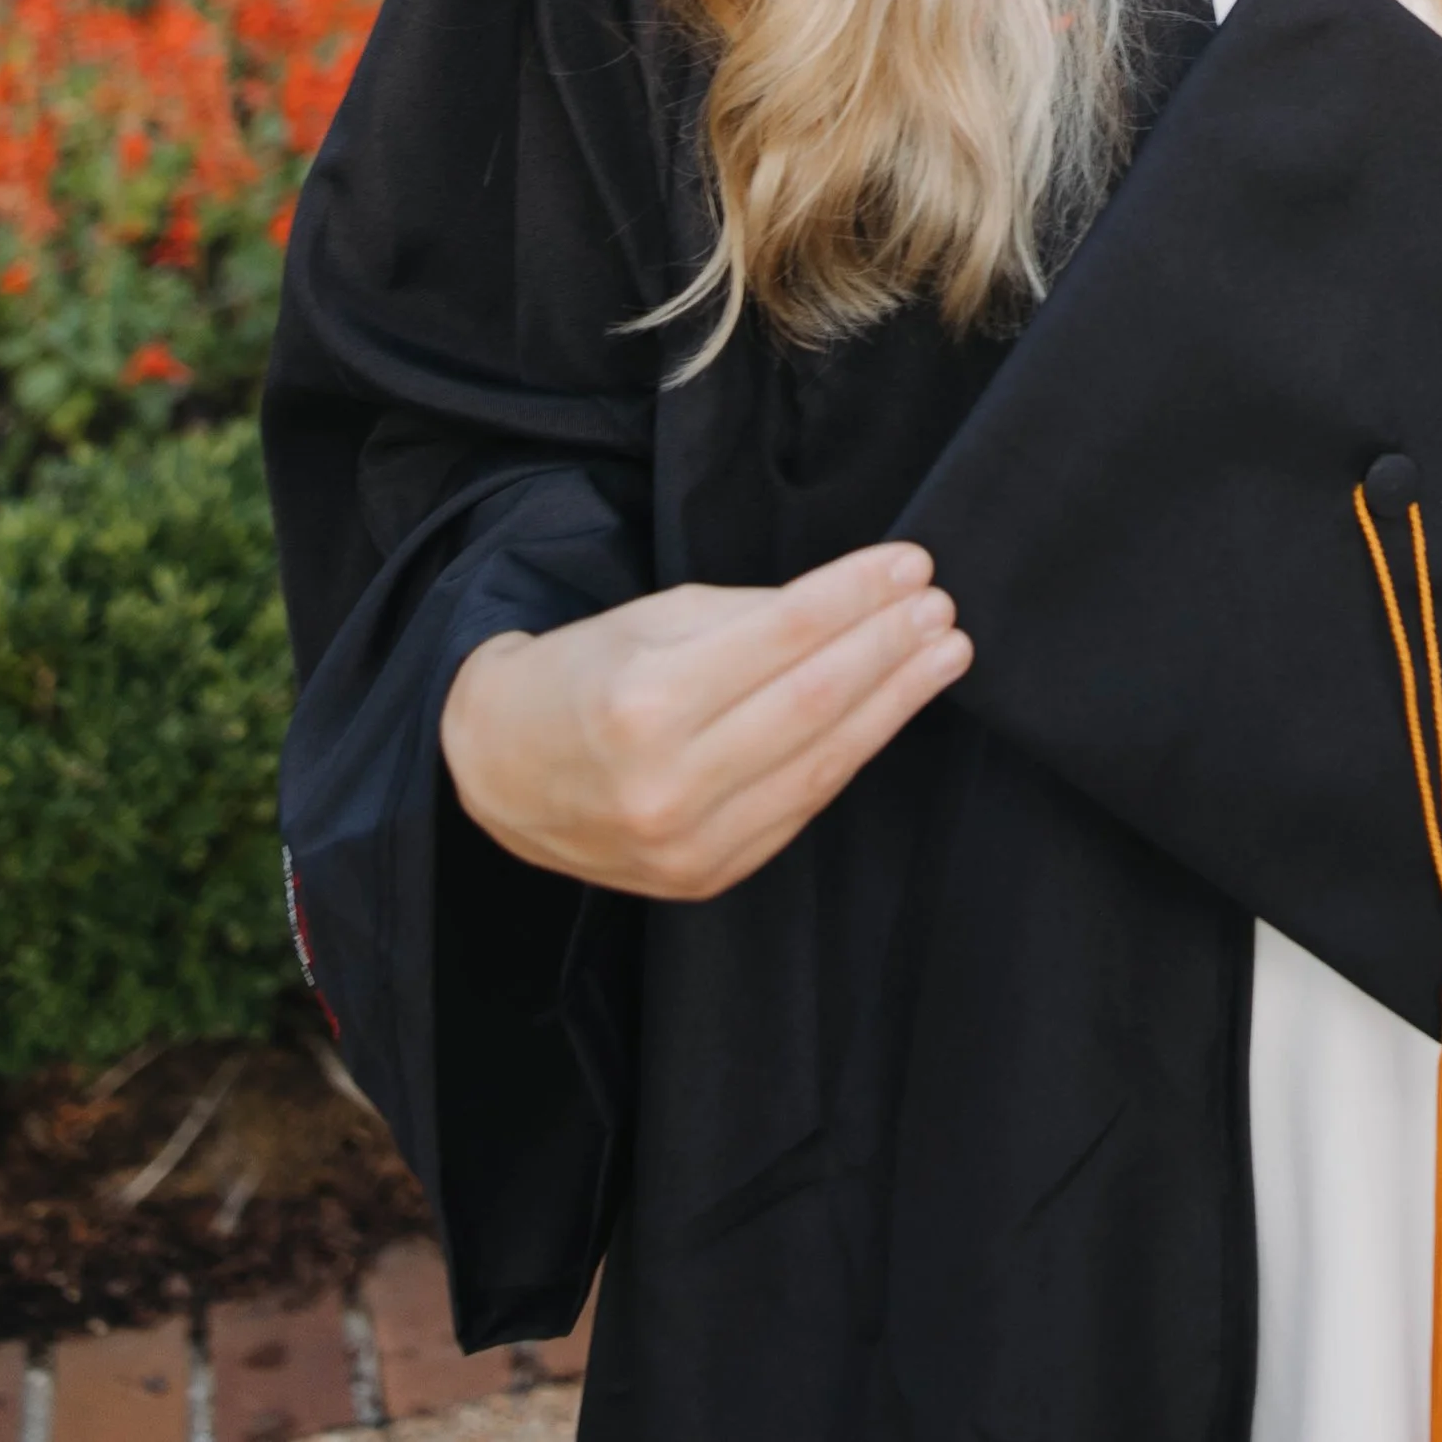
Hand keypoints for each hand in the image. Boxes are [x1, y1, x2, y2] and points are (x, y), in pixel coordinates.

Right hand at [439, 542, 971, 899]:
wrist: (498, 774)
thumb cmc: (580, 675)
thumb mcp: (652, 620)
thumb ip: (752, 616)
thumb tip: (856, 603)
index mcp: (645, 701)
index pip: (783, 637)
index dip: (856, 596)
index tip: (911, 563)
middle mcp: (668, 783)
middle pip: (814, 702)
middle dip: (889, 645)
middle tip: (939, 605)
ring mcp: (690, 844)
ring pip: (823, 763)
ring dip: (895, 702)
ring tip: (944, 654)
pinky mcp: (707, 878)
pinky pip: (801, 806)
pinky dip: (853, 751)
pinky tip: (890, 709)